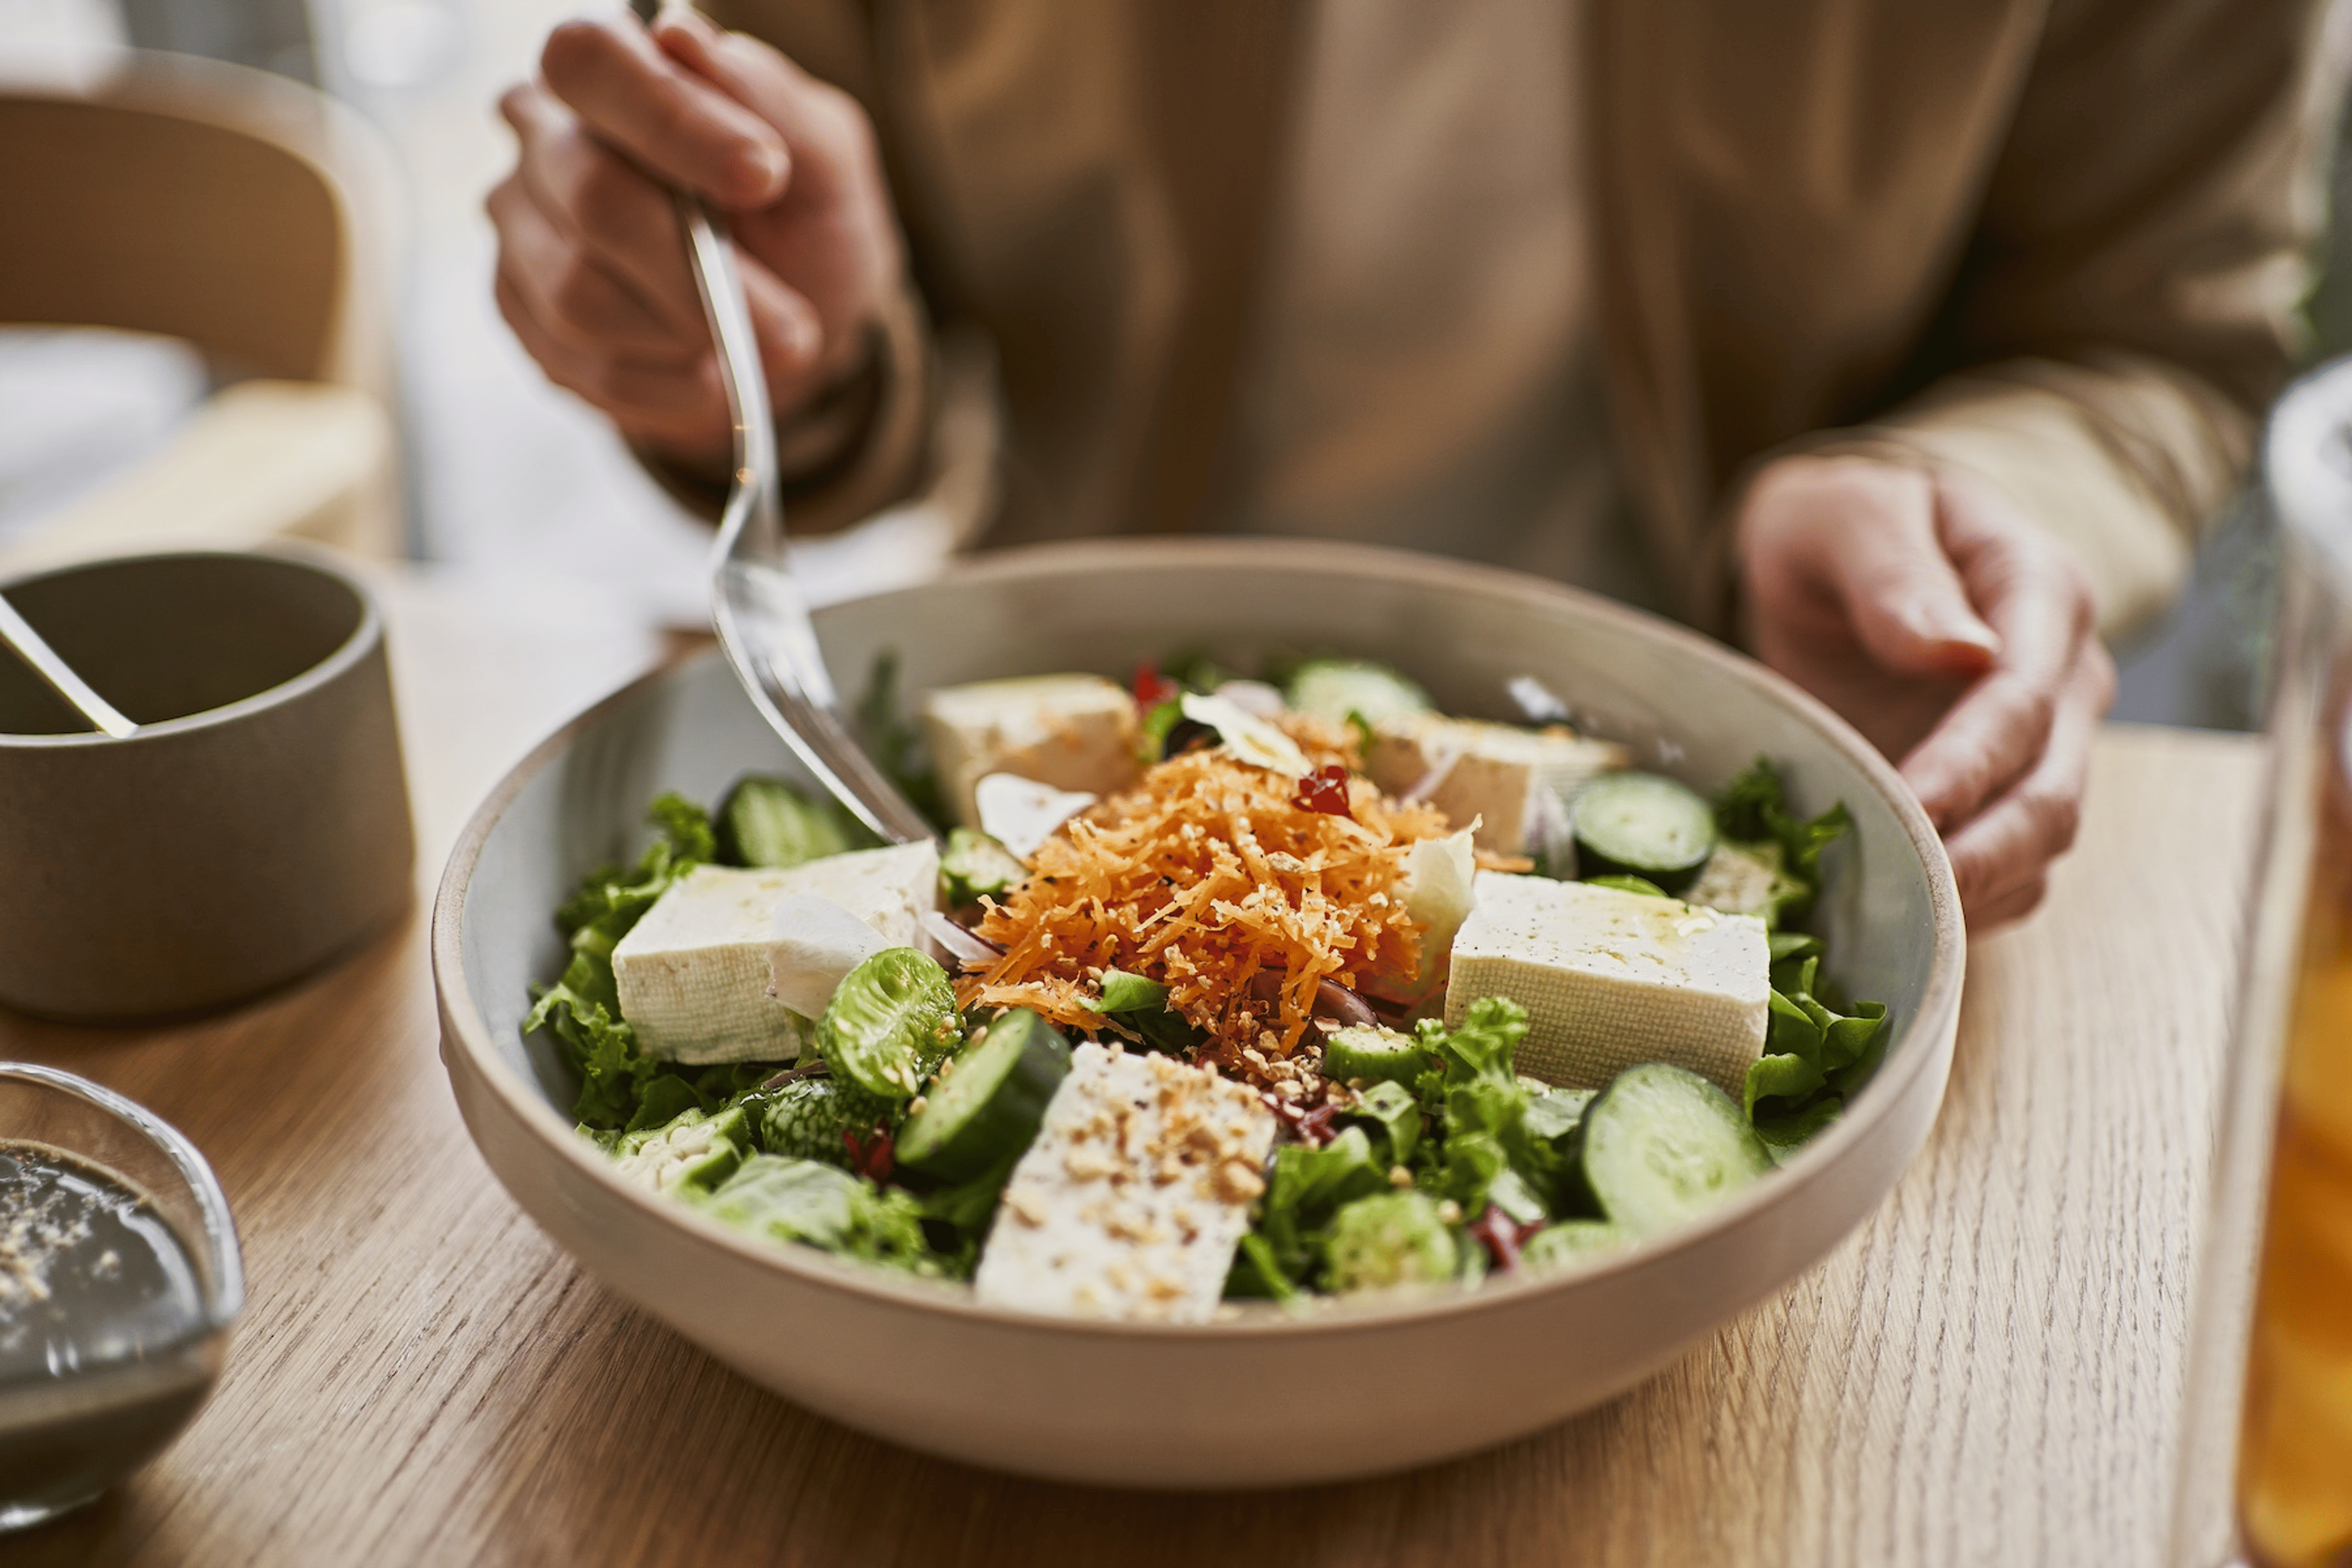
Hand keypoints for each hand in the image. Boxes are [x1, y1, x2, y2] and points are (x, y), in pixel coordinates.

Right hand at [488, 12, 900, 461]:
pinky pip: (582, 364)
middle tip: (791, 324)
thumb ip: (767, 96)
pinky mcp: (521, 313)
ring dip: (688, 336)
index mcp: (609, 72)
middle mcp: (543, 137)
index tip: (762, 175)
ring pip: (579, 294)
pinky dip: (666, 387)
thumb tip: (681, 37)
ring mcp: (520, 228)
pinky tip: (711, 377)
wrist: (794, 324)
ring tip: (752, 345)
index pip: (591, 62)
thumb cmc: (803, 224)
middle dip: (702, 271)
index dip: (670, 121)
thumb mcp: (823, 157)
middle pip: (591, 194)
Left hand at [1736, 455, 2116, 928]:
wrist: (1843, 555)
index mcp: (2037, 591)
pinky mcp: (2007, 797)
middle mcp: (2064, 677)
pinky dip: (1966, 907)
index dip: (1968, 764)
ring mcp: (2047, 745)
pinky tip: (1902, 921)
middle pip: (2048, 793)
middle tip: (1900, 893)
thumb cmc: (1844, 528)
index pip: (2020, 699)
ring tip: (1893, 920)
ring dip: (1973, 892)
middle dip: (1978, 853)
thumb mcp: (1848, 516)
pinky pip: (2011, 875)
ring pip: (2039, 847)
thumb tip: (1962, 652)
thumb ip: (1894, 570)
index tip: (1908, 805)